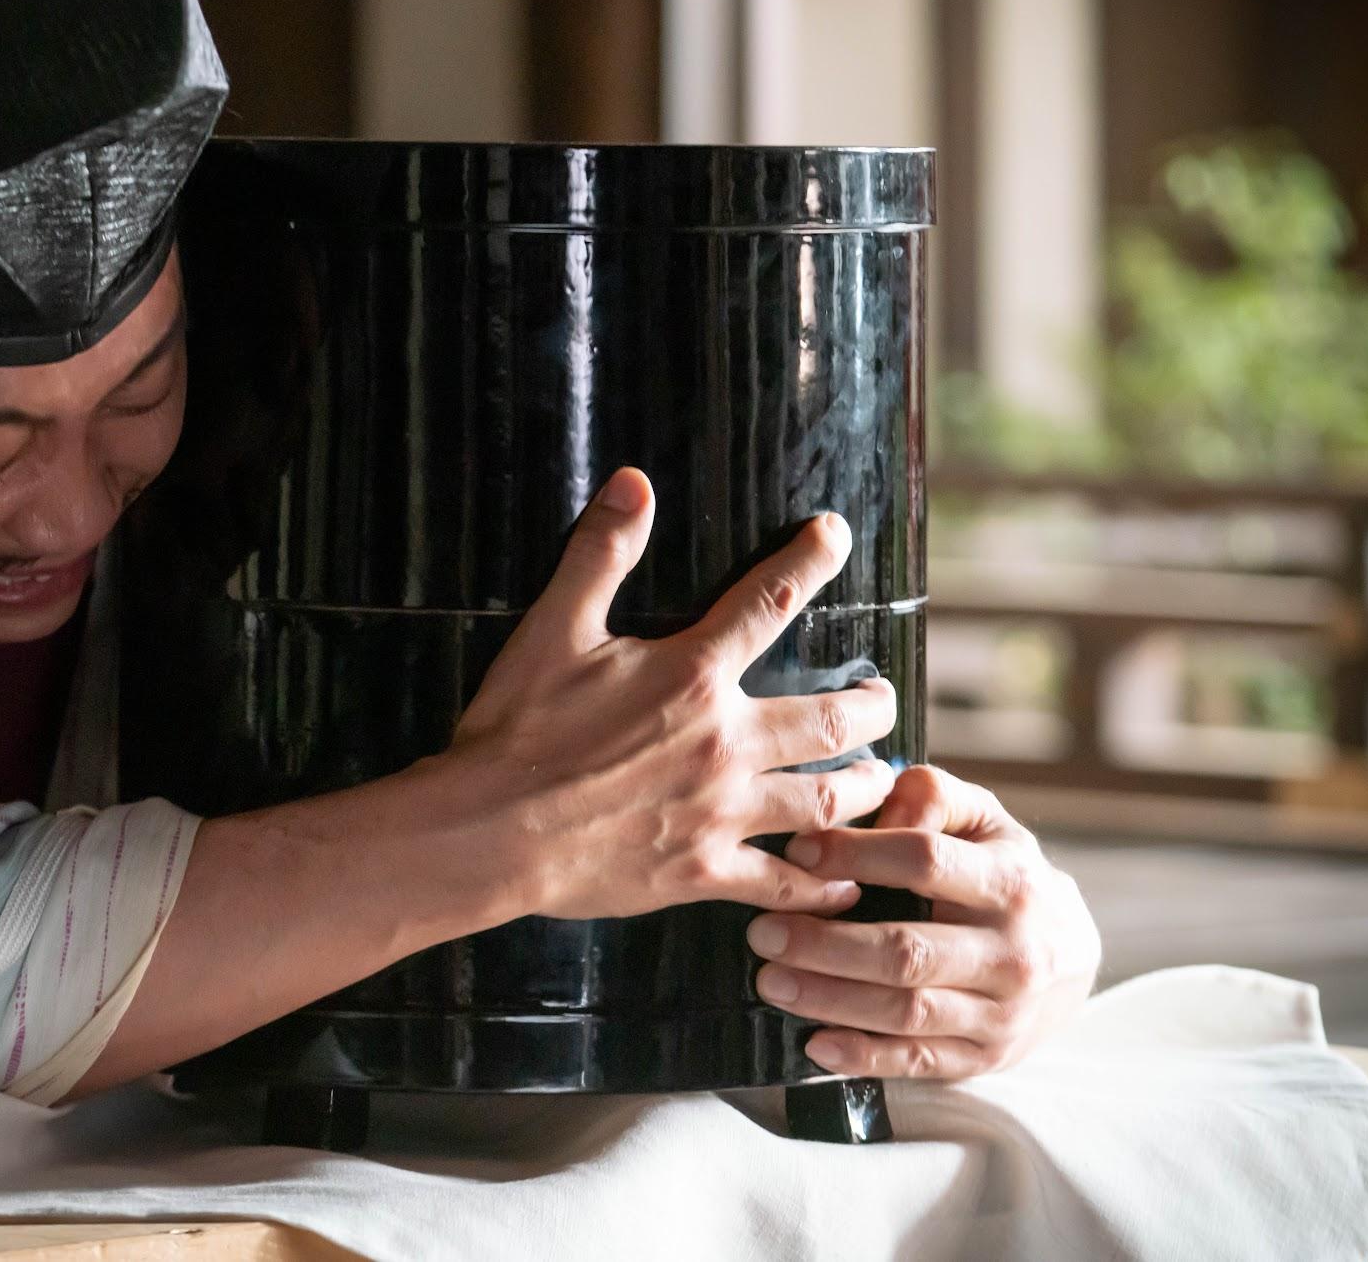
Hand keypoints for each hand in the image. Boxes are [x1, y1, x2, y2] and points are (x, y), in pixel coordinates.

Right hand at [442, 466, 899, 921]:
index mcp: (690, 674)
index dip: (810, 559)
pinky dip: (823, 883)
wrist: (487, 832)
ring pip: (825, 801)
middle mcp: (723, 743)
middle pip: (830, 720)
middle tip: (880, 697)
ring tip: (881, 778)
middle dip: (870, 705)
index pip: (768, 601)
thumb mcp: (551, 629)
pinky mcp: (702, 871)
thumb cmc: (517, 731)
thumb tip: (634, 483)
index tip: (836, 536)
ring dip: (864, 787)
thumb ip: (600, 554)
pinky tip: (845, 883)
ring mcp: (720, 813)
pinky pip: (784, 880)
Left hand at [745, 763, 1101, 1077]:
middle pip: (907, 950)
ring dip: (830, 999)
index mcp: (1011, 881)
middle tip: (763, 933)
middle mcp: (1013, 952)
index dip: (855, 854)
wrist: (1072, 958)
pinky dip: (863, 1057)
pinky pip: (918, 1062)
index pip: (925, 861)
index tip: (796, 851)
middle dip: (825, 943)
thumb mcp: (983, 822)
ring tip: (771, 981)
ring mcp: (1003, 1013)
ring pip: (906, 1012)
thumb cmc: (1004, 875)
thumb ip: (934, 795)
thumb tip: (880, 792)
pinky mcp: (986, 1058)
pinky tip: (815, 1044)